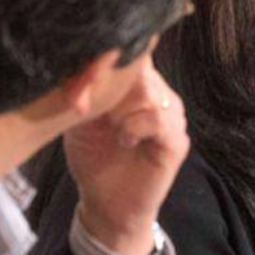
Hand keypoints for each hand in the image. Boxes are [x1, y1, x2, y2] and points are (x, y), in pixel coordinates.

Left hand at [64, 60, 189, 254]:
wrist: (106, 204)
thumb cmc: (93, 156)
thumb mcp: (81, 114)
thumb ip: (86, 86)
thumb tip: (77, 59)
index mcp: (138, 82)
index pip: (133, 50)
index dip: (109, 55)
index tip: (84, 73)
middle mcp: (160, 93)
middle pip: (140, 68)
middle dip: (109, 85)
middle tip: (86, 106)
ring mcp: (172, 115)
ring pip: (149, 93)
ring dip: (120, 110)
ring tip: (109, 127)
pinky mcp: (177, 140)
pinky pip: (158, 119)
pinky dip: (134, 128)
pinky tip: (124, 140)